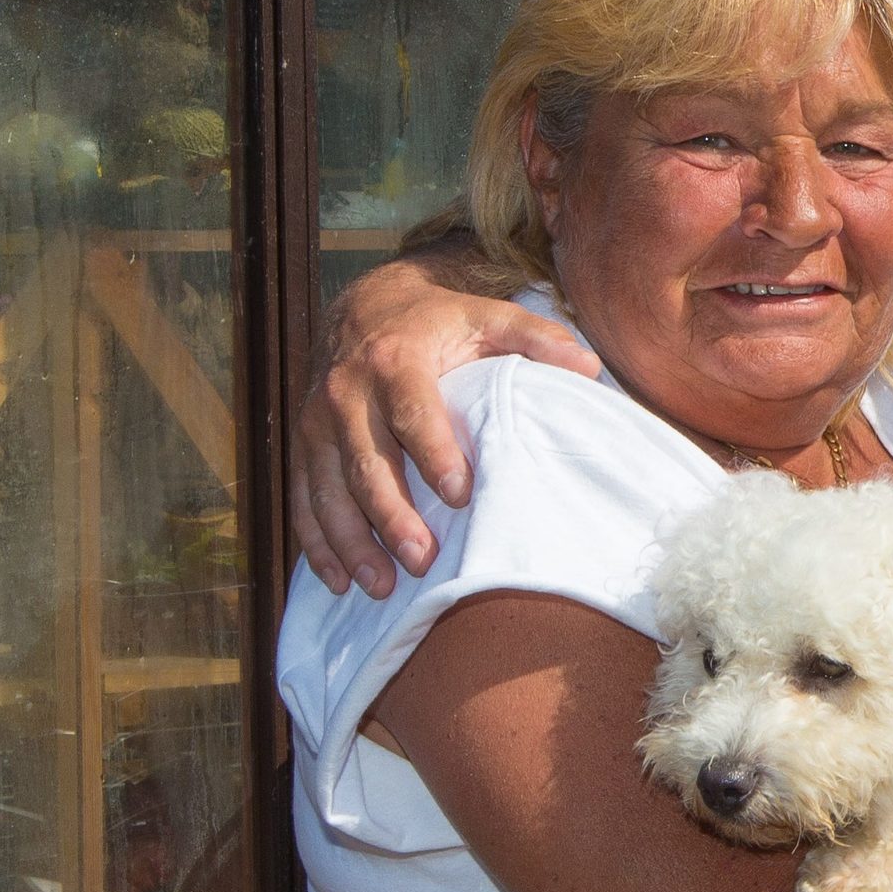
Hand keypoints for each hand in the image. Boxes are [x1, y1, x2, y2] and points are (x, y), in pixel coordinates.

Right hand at [293, 255, 598, 597]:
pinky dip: (318, 543)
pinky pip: (303, 499)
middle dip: (392, 515)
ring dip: (352, 541)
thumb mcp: (489, 317)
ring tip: (381, 585)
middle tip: (423, 559)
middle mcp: (346, 392)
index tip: (462, 494)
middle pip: (366, 461)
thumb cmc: (439, 322)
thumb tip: (589, 367)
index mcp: (395, 361)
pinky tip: (340, 581)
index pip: (413, 412)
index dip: (434, 453)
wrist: (365, 306)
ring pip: (327, 489)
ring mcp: (317, 422)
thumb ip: (537, 339)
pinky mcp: (303, 444)